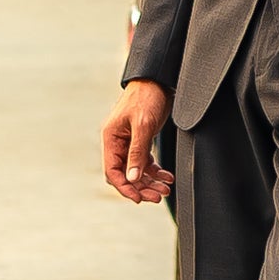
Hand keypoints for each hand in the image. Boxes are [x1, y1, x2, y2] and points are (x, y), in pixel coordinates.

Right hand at [102, 79, 173, 203]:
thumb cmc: (147, 97)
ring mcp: (129, 142)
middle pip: (125, 174)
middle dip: (141, 187)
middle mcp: (118, 142)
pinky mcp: (141, 140)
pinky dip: (156, 171)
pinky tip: (167, 177)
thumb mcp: (143, 125)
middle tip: (158, 196)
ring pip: (137, 170)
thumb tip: (132, 178)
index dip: (124, 187)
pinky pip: (145, 162)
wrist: (158, 80)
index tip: (138, 198)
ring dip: (150, 181)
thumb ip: (137, 152)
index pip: (112, 171)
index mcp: (111, 138)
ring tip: (165, 189)